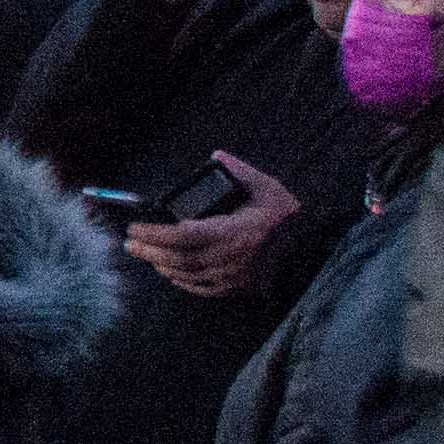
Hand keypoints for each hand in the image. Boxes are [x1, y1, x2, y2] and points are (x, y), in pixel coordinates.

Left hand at [129, 148, 303, 299]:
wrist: (312, 251)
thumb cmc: (288, 218)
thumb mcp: (267, 188)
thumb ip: (241, 170)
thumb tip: (217, 155)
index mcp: (234, 232)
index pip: (185, 235)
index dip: (157, 233)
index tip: (136, 227)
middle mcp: (229, 257)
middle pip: (180, 259)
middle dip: (151, 250)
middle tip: (130, 242)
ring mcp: (232, 276)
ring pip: (188, 275)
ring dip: (162, 265)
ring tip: (145, 253)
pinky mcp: (237, 287)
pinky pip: (203, 288)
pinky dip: (182, 281)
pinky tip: (170, 273)